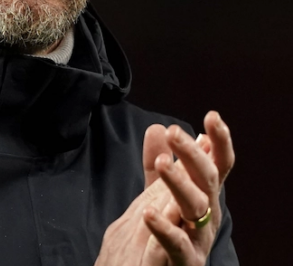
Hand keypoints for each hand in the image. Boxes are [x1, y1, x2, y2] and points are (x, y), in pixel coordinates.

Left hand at [142, 111, 234, 264]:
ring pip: (196, 206)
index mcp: (203, 195)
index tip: (212, 116)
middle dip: (193, 154)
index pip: (216, 164)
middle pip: (207, 179)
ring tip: (163, 162)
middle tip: (176, 132)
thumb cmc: (164, 232)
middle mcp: (207, 215)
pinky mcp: (184, 261)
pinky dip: (164, 228)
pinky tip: (148, 214)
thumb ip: (158, 164)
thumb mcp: (157, 192)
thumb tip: (159, 128)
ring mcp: (198, 238)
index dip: (218, 141)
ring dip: (180, 182)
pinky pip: (177, 244)